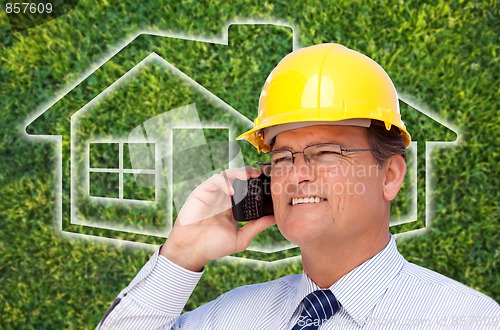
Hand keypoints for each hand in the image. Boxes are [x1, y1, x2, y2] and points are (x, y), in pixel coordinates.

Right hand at [161, 166, 275, 270]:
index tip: (269, 182)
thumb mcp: (240, 238)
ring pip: (228, 175)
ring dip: (239, 173)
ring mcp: (213, 193)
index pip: (248, 190)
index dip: (258, 184)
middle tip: (260, 174)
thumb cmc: (213, 246)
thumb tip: (275, 219)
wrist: (192, 250)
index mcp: (234, 207)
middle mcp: (224, 198)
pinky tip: (231, 191)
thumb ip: (256, 227)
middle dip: (250, 173)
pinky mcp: (202, 191)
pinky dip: (224, 182)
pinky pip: (214, 181)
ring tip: (248, 176)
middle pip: (239, 178)